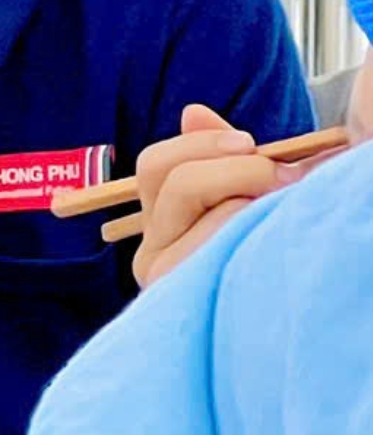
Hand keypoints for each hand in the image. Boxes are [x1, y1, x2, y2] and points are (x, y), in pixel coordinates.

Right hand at [130, 105, 325, 286]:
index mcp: (161, 225)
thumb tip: (193, 112)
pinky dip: (241, 227)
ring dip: (245, 197)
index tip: (250, 143)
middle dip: (233, 168)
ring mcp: (161, 273)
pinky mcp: (178, 289)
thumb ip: (216, 157)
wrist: (275, 321)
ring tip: (278, 210)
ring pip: (192, 202)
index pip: (155, 164)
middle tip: (284, 177)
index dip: (200, 144)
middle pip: (173, 180)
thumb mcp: (239, 198)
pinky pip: (208, 237)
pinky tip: (263, 236)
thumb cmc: (262, 250)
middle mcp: (150, 250)